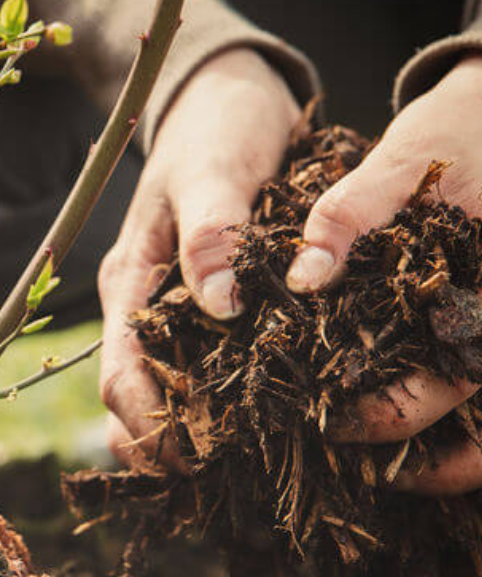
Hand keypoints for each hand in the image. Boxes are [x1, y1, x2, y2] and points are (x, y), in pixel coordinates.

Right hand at [98, 49, 299, 466]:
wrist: (232, 100)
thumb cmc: (218, 128)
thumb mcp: (214, 170)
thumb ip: (213, 233)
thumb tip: (220, 306)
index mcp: (132, 283)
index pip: (121, 375)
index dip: (148, 426)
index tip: (193, 459)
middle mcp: (149, 308)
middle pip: (139, 400)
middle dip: (170, 445)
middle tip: (225, 476)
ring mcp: (179, 311)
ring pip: (173, 392)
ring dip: (197, 432)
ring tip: (247, 463)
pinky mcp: (214, 309)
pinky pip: (209, 368)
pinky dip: (225, 402)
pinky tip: (265, 420)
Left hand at [285, 55, 481, 494]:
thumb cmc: (460, 138)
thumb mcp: (400, 160)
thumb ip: (346, 216)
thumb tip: (300, 281)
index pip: (464, 380)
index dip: (397, 415)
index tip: (336, 419)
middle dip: (453, 471)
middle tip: (381, 473)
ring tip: (413, 472)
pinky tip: (450, 448)